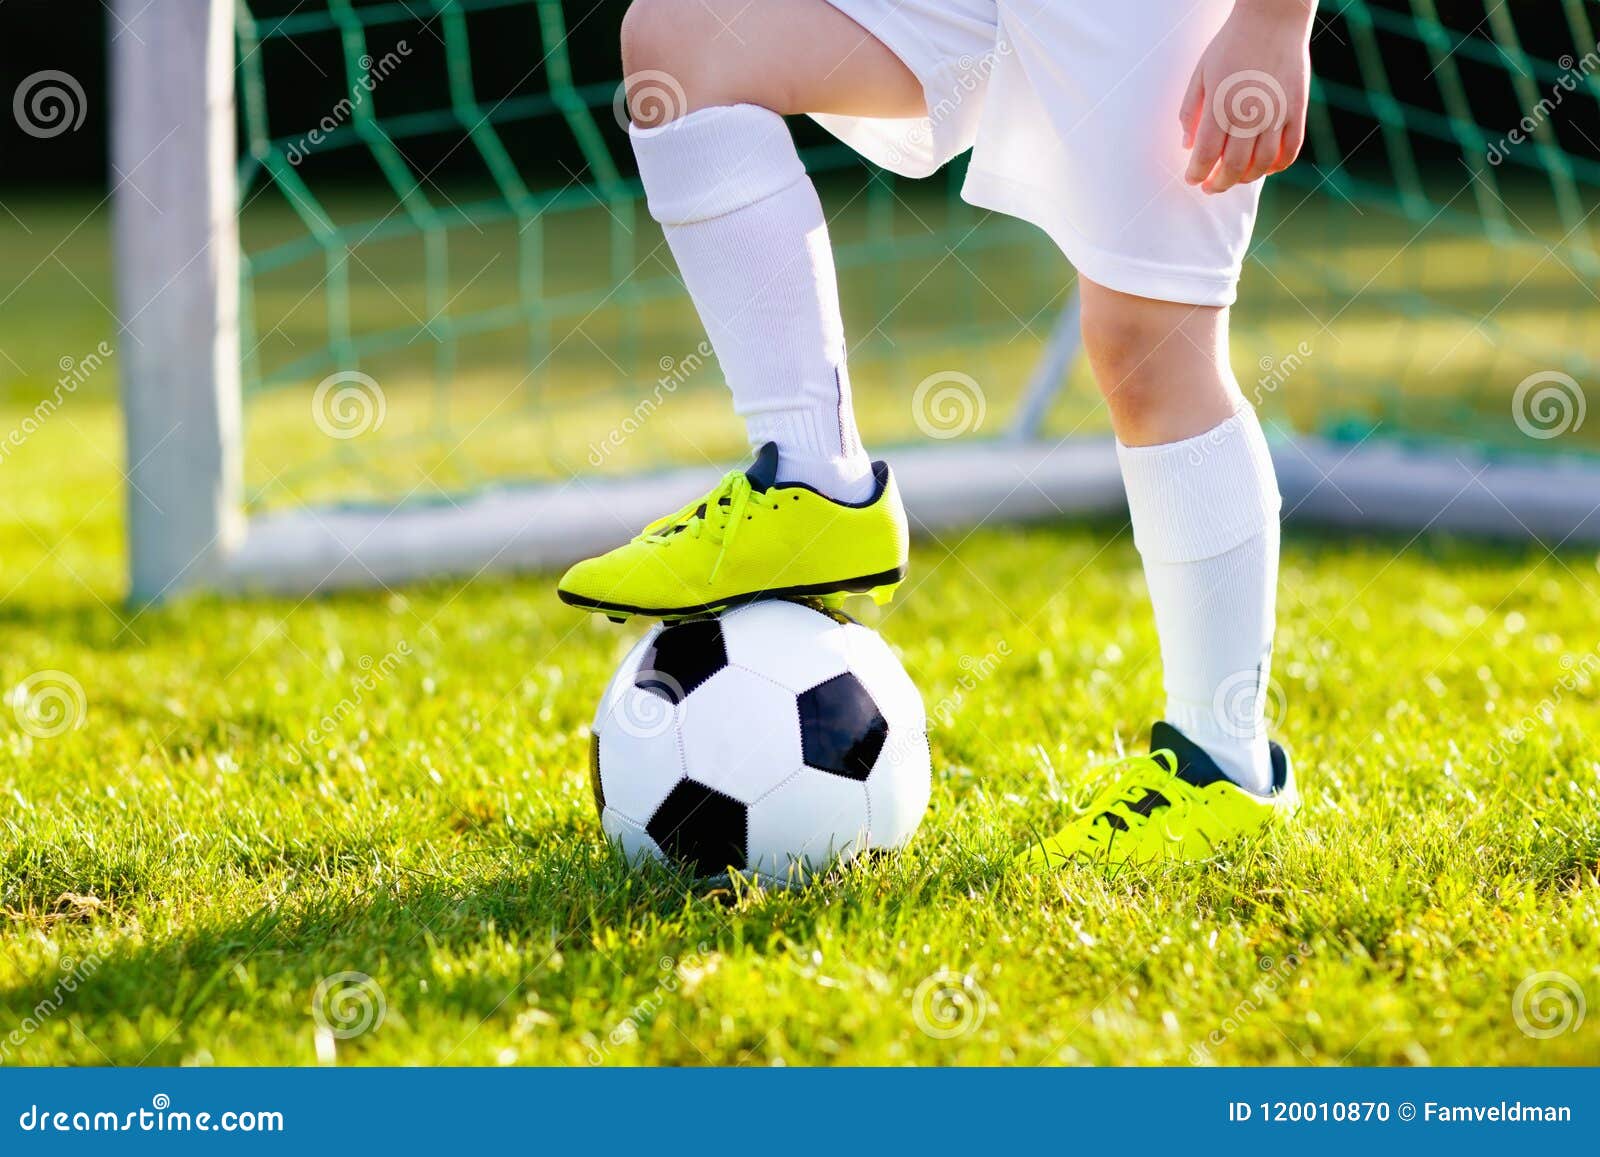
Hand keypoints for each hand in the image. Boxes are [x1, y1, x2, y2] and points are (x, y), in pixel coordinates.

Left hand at [1180, 0, 1314, 193]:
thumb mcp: (1200, 73)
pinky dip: (1277, 166)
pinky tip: (1264, 167)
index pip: (1205, 155)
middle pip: (1233, 166)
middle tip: (1210, 187)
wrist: (1272, 19)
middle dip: (1218, 184)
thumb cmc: (1231, 45)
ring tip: (1234, 178)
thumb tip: (1187, 146)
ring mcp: (1277, 113)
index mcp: (1221, 106)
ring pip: (1262, 164)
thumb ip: (1190, 111)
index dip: (1196, 174)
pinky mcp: (1297, 109)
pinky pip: (1291, 150)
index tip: (1192, 179)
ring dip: (1246, 178)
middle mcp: (1249, 114)